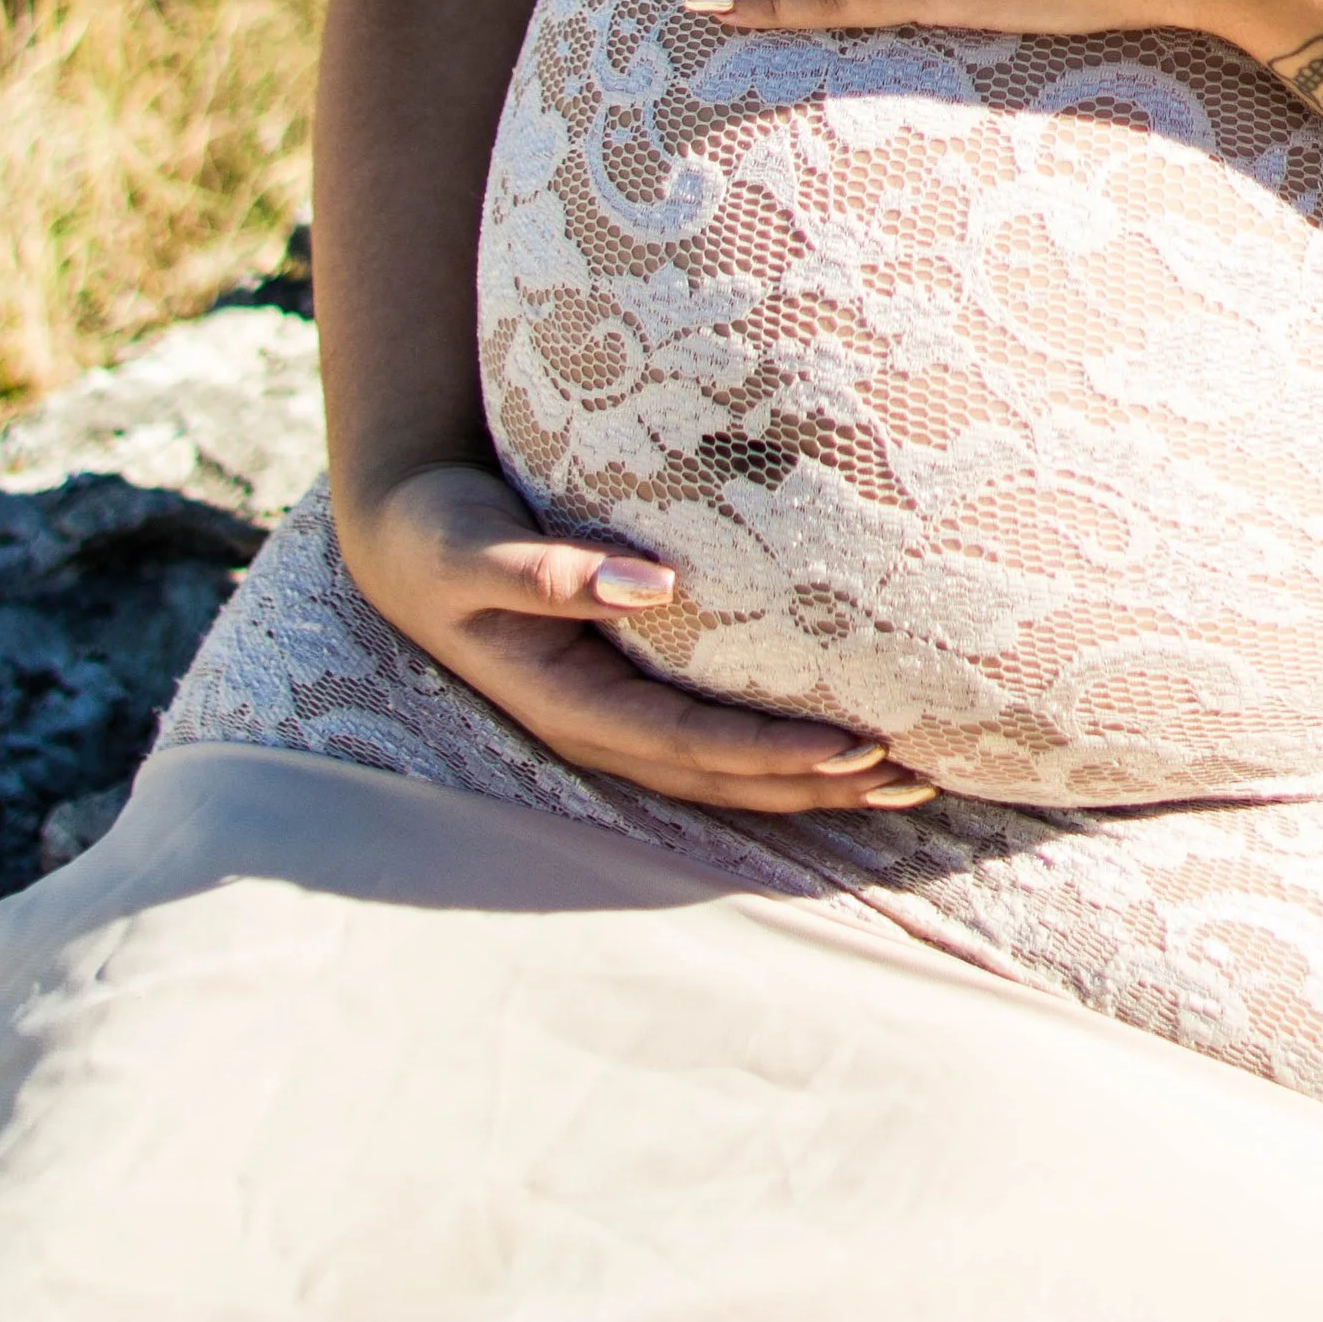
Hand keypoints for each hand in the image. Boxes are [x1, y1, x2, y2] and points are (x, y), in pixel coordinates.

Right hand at [335, 459, 937, 811]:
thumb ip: (553, 571)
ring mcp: (619, 722)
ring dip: (818, 784)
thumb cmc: (440, 536)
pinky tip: (846, 747)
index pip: (691, 742)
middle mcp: (603, 728)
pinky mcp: (633, 697)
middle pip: (727, 778)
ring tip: (911, 782)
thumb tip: (655, 584)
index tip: (854, 746)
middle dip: (821, 784)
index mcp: (571, 701)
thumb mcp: (476, 549)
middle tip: (917, 775)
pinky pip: (720, 742)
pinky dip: (787, 753)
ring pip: (732, 774)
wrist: (405, 544)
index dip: (773, 751)